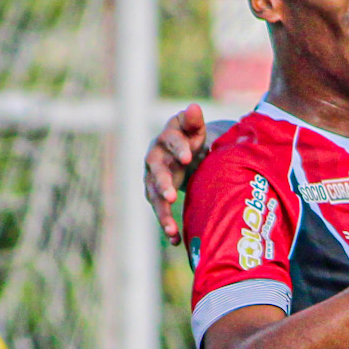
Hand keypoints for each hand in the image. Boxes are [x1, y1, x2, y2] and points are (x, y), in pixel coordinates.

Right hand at [145, 104, 210, 244]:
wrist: (182, 153)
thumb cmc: (190, 138)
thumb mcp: (194, 128)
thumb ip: (193, 121)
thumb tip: (194, 108)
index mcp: (165, 140)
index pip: (170, 141)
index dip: (178, 148)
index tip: (187, 157)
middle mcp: (154, 160)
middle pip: (156, 172)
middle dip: (163, 184)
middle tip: (171, 195)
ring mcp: (153, 180)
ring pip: (154, 197)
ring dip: (162, 212)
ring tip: (171, 228)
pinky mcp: (157, 196)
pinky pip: (160, 211)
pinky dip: (167, 226)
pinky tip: (176, 240)